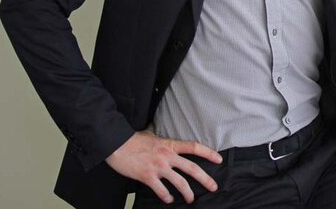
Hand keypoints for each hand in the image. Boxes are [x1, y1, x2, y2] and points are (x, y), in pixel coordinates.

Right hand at [105, 130, 221, 203]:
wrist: (116, 144)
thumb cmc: (133, 140)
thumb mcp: (153, 136)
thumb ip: (164, 142)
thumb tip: (169, 145)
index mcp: (170, 145)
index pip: (194, 147)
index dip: (208, 153)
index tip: (219, 159)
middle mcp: (167, 156)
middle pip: (192, 168)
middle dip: (205, 179)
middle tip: (214, 186)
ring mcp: (158, 167)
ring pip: (179, 182)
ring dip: (188, 193)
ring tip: (191, 199)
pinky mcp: (147, 177)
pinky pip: (161, 190)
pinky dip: (167, 197)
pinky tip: (169, 200)